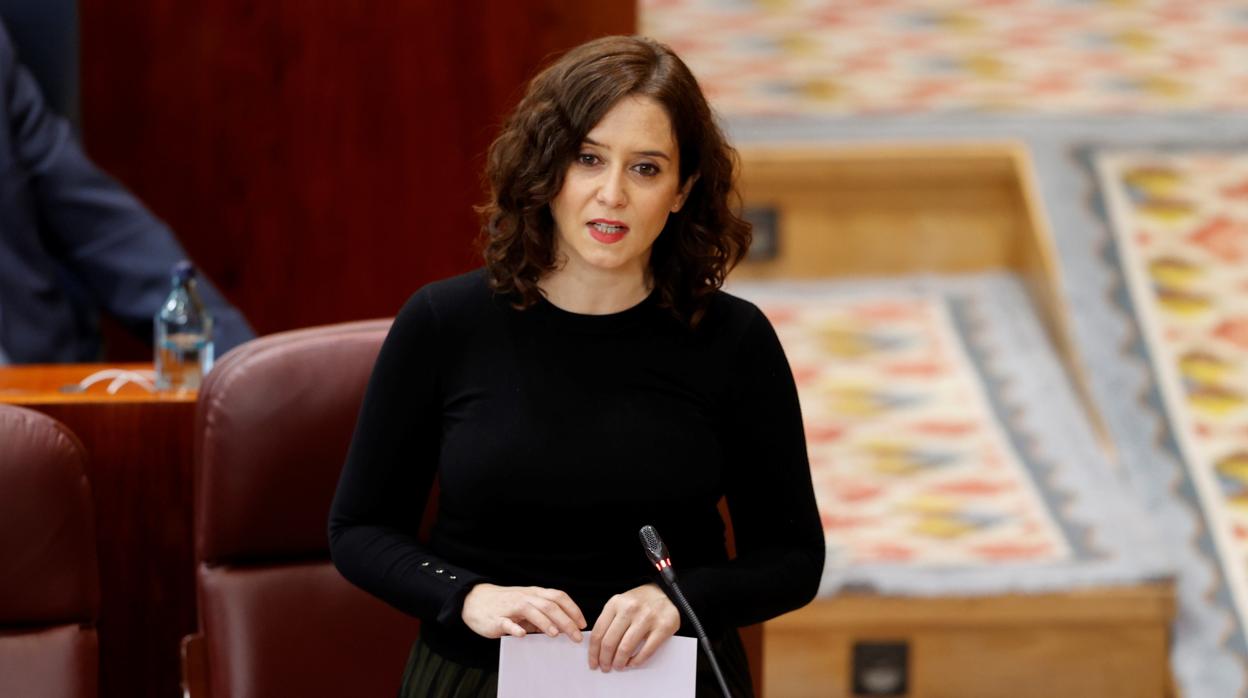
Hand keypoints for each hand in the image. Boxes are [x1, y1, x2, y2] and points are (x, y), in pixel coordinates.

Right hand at [461, 583, 586, 640]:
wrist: (475, 601)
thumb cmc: (506, 605)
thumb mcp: (527, 606)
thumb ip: (543, 615)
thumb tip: (564, 629)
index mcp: (534, 594)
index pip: (558, 597)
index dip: (572, 609)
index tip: (582, 623)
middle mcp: (525, 598)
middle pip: (549, 605)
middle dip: (565, 621)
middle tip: (575, 636)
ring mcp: (510, 607)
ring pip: (531, 611)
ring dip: (544, 622)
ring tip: (555, 634)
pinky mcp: (496, 618)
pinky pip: (507, 622)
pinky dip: (515, 628)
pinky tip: (522, 635)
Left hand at [588, 583, 680, 671]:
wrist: (668, 593)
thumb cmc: (641, 601)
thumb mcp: (621, 603)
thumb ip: (610, 620)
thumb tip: (598, 647)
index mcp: (615, 603)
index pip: (598, 632)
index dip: (593, 651)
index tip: (593, 662)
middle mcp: (630, 609)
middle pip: (609, 642)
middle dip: (604, 660)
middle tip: (605, 667)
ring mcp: (647, 618)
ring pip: (625, 648)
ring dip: (619, 662)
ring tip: (618, 666)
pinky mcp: (663, 627)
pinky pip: (646, 651)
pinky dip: (636, 661)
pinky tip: (632, 663)